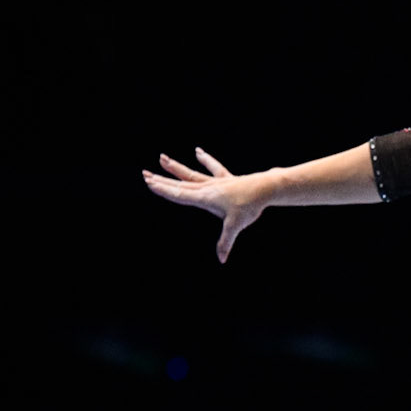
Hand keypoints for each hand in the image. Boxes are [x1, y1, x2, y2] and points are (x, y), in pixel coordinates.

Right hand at [141, 148, 270, 262]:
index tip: (150, 183)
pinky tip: (197, 151)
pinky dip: (205, 160)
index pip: (180, 194)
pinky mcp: (226, 179)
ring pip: (191, 174)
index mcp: (205, 198)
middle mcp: (207, 188)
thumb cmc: (249, 206)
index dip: (164, 190)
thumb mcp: (235, 226)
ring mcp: (216, 182)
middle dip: (162, 181)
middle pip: (180, 184)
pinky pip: (213, 168)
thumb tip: (222, 259)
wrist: (265, 188)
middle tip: (145, 174)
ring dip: (176, 168)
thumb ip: (226, 242)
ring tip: (162, 158)